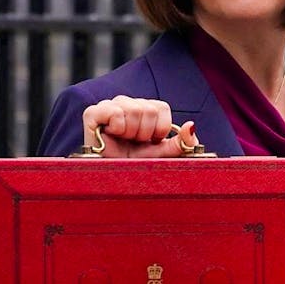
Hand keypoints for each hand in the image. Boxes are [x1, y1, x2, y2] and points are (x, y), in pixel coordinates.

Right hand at [81, 95, 198, 157]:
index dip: (160, 129)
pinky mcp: (92, 113)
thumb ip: (181, 142)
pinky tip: (111, 136)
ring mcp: (109, 105)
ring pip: (135, 110)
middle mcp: (127, 103)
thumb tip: (192, 126)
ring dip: (131, 133)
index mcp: (144, 109)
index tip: (150, 142)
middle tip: (134, 144)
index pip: (161, 107)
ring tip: (123, 141)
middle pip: (149, 109)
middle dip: (145, 134)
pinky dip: (118, 128)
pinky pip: (115, 112)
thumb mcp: (162, 155)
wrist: (110, 180)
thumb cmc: (134, 165)